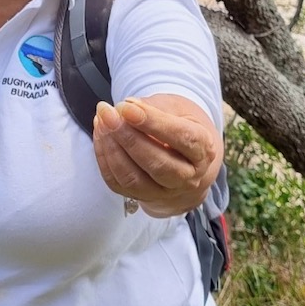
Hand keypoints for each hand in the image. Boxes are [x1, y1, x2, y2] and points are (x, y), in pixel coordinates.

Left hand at [92, 94, 221, 217]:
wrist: (186, 154)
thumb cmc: (180, 124)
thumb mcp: (177, 109)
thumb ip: (154, 107)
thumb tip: (126, 108)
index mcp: (204, 150)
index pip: (181, 138)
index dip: (152, 123)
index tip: (126, 107)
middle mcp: (189, 178)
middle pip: (158, 164)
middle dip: (128, 138)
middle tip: (108, 113)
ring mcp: (166, 192)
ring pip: (134, 179)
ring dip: (112, 150)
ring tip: (101, 122)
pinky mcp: (144, 198)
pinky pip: (118, 184)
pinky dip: (104, 160)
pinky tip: (100, 135)